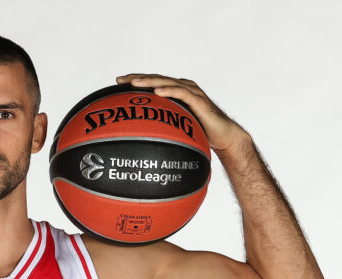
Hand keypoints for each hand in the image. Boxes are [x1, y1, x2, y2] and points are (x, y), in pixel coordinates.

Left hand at [116, 74, 249, 153]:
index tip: (118, 82)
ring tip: (134, 83)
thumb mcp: (176, 127)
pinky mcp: (199, 100)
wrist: (223, 136)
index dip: (135, 80)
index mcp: (175, 92)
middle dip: (137, 78)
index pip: (152, 83)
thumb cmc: (199, 132)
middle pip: (156, 79)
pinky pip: (182, 93)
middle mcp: (183, 88)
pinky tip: (157, 91)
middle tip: (120, 80)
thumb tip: (139, 138)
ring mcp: (191, 92)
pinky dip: (169, 90)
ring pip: (167, 83)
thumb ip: (161, 125)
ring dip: (149, 82)